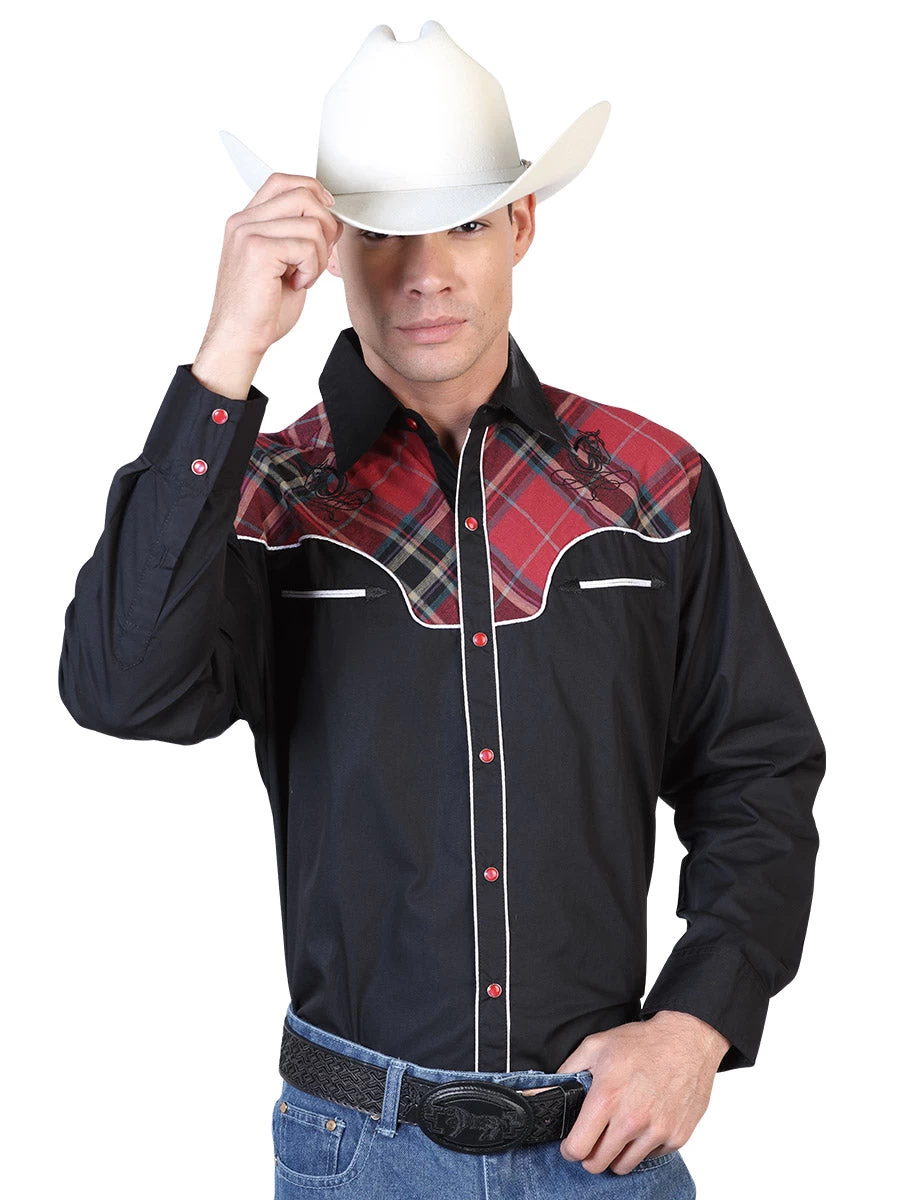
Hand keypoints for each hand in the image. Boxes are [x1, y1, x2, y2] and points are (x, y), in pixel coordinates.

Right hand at [199, 172, 343, 362]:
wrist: (239, 338)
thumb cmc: (260, 309)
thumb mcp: (284, 263)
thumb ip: (298, 236)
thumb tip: (329, 219)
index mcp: (247, 221)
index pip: (283, 182)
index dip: (313, 191)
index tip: (327, 213)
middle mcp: (243, 222)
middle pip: (302, 194)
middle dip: (325, 225)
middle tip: (319, 255)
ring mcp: (248, 233)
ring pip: (310, 222)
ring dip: (319, 254)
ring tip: (304, 276)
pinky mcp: (257, 250)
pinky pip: (306, 245)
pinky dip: (312, 269)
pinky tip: (298, 284)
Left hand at [527, 1011, 728, 1174]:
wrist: (687, 1041)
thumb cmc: (642, 1043)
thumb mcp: (596, 1046)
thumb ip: (567, 1071)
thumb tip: (543, 1089)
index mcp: (607, 1097)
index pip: (578, 1147)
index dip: (570, 1149)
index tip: (571, 1143)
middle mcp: (632, 1119)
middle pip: (598, 1163)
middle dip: (589, 1154)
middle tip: (593, 1139)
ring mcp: (656, 1131)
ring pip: (623, 1166)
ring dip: (615, 1154)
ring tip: (617, 1132)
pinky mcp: (676, 1137)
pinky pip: (648, 1158)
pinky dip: (641, 1148)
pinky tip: (641, 1125)